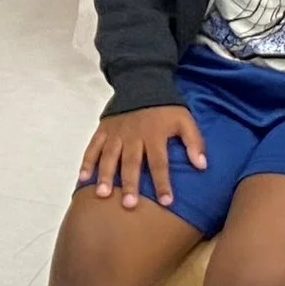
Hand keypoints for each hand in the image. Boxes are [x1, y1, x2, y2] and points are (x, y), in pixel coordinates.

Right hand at [81, 106, 205, 208]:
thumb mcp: (185, 120)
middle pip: (131, 162)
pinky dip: (87, 162)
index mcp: (154, 134)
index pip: (159, 162)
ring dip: (105, 176)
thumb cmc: (165, 107)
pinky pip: (93, 147)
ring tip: (103, 194)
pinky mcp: (103, 130)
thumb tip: (201, 166)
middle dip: (130, 184)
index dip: (163, 182)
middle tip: (129, 204)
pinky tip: (83, 178)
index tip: (166, 202)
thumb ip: (194, 142)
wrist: (142, 81)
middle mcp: (133, 136)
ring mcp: (116, 133)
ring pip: (109, 156)